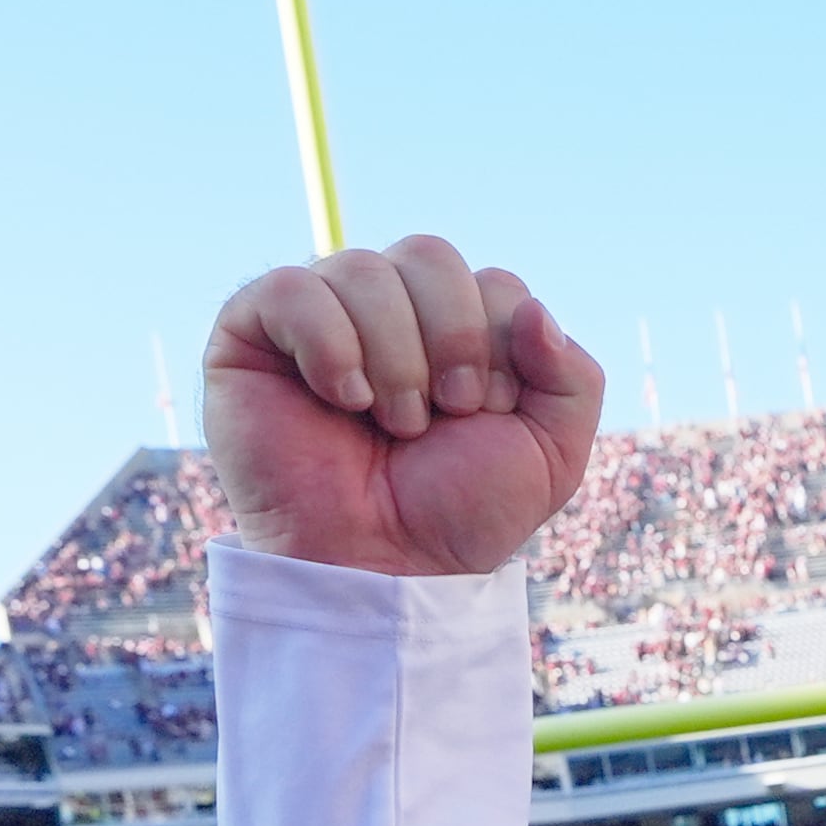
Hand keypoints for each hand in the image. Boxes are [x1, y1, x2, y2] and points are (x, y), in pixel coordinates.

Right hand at [205, 235, 606, 576]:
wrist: (385, 570)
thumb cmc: (458, 515)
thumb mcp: (551, 454)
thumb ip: (573, 376)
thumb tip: (533, 309)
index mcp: (454, 328)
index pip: (491, 281)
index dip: (498, 343)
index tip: (482, 413)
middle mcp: (386, 311)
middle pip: (429, 255)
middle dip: (452, 337)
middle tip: (445, 413)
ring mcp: (318, 319)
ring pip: (363, 268)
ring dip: (395, 356)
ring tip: (394, 423)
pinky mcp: (251, 337)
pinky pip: (291, 289)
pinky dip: (329, 343)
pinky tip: (343, 399)